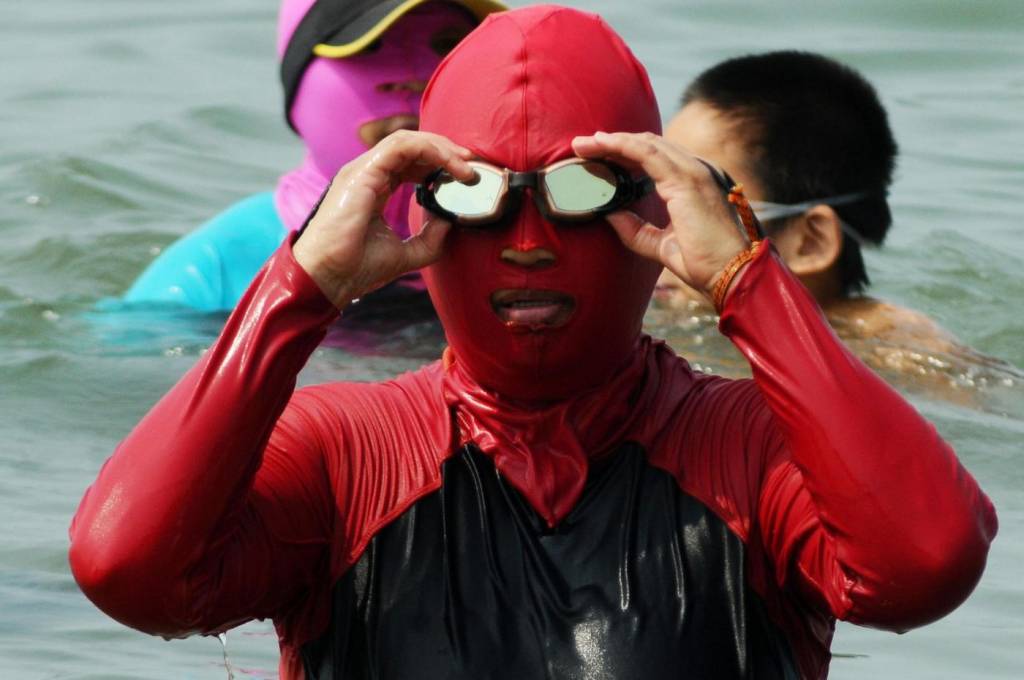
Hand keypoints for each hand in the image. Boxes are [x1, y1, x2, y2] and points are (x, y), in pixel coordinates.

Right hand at [292, 130, 473, 308]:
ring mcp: (363, 170)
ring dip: (442, 148)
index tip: (466, 178)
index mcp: (374, 188)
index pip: (410, 162)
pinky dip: (429, 150)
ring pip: (408, 140)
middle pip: (412, 146)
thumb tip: (451, 220)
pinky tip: (449, 166)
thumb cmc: (355, 269)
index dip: (441, 164)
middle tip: (473, 168)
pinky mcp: (363, 172)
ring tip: (465, 167)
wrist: (327, 279)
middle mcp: (368, 174)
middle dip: (446, 151)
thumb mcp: (406, 254)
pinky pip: (401, 146)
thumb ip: (430, 238)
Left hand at [571, 131, 749, 298]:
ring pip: (645, 144)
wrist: (733, 273)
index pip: (655, 158)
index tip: (597, 155)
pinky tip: (602, 145)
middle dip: (614, 143)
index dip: (625, 153)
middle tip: (582, 145)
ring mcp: (693, 172)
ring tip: (583, 144)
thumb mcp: (662, 245)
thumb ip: (636, 229)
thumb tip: (610, 215)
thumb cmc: (706, 263)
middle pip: (648, 145)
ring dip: (612, 141)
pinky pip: (647, 153)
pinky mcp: (686, 180)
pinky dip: (622, 146)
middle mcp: (695, 171)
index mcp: (693, 184)